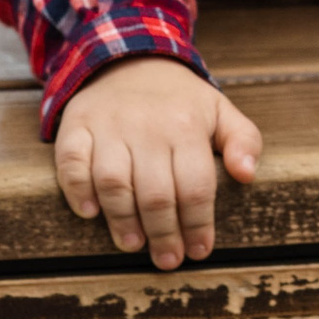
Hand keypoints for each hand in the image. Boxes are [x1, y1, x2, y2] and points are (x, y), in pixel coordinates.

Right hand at [53, 56, 261, 270]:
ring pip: (113, 181)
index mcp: (186, 125)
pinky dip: (77, 190)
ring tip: (132, 245)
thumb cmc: (179, 100)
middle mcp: (146, 126)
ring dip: (122, 219)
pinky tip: (90, 213)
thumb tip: (247, 175)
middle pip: (155, 192)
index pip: (195, 185)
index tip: (199, 251)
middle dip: (164, 233)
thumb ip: (244, 140)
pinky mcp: (77, 125)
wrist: (129, 59)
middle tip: (167, 259)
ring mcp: (108, 125)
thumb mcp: (220, 110)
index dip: (198, 224)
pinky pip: (71, 161)